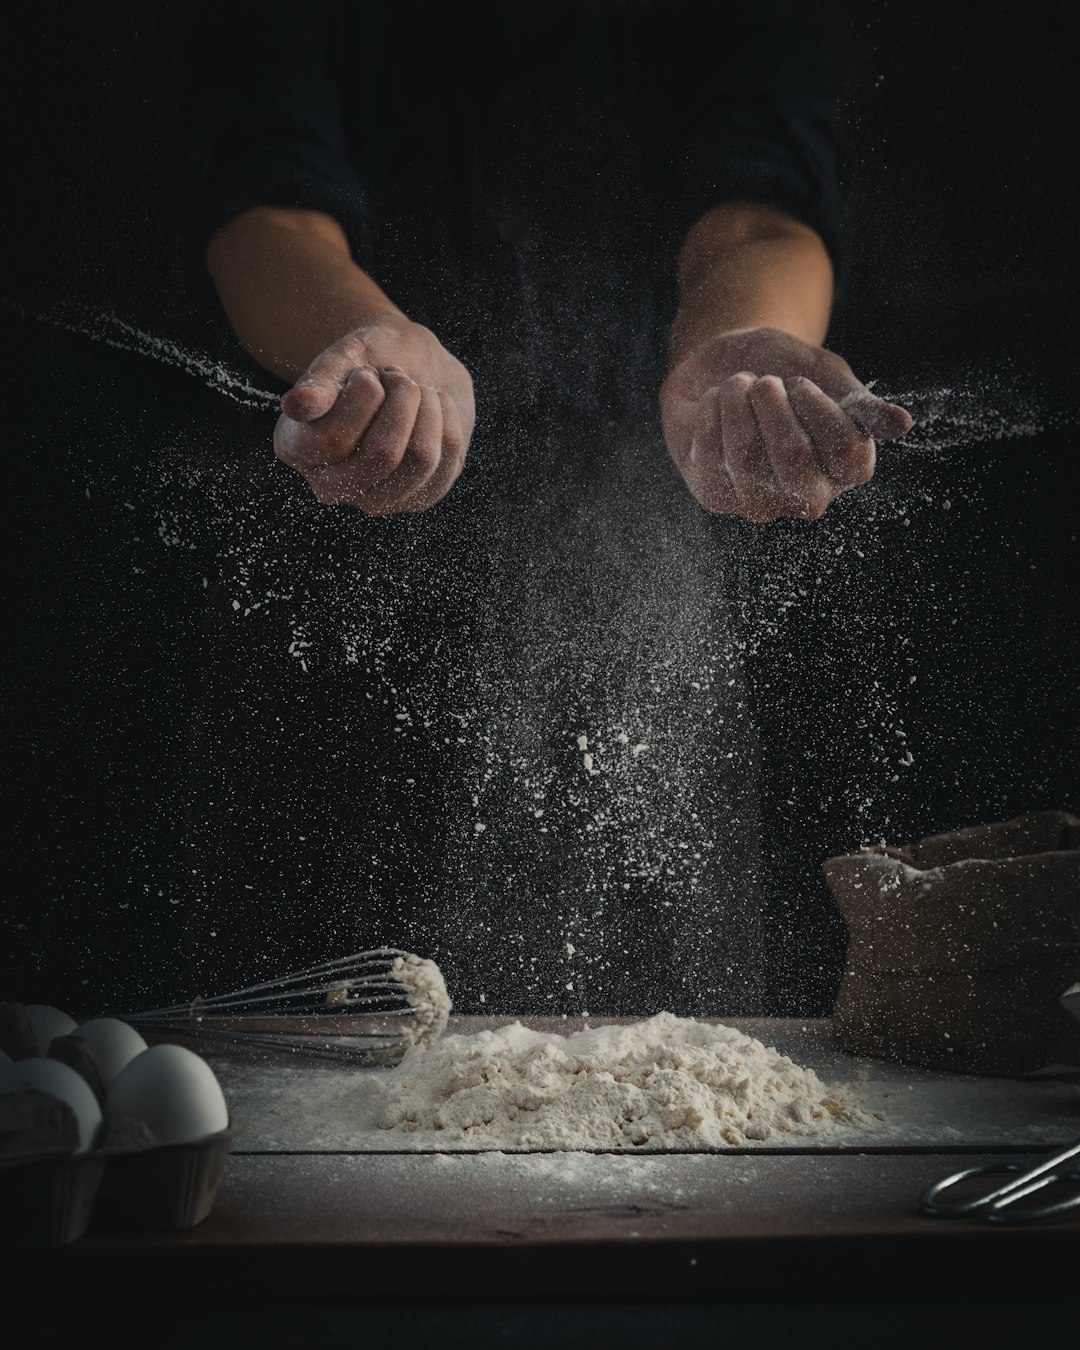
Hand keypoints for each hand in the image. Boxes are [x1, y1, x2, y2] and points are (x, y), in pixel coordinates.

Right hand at [274, 315, 475, 514]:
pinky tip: (433, 407)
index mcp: (297, 449)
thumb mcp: (343, 358)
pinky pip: (448, 459)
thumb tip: (298, 406)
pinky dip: (447, 419)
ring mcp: (376, 500)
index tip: (368, 373)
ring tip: (416, 391)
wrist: (410, 366)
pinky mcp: (418, 498)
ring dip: (427, 408)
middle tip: (398, 376)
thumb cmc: (369, 359)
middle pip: (383, 455)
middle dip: (402, 399)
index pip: (334, 440)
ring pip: (421, 459)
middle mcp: (330, 486)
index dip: (363, 396)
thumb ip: (320, 381)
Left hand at [659, 327, 912, 521]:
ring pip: (746, 453)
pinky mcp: (716, 497)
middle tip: (765, 382)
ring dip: (737, 402)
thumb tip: (902, 425)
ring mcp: (760, 502)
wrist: (721, 364)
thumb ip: (859, 402)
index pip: (847, 451)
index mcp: (846, 468)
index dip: (819, 408)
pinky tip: (715, 403)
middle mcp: (807, 496)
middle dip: (773, 403)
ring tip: (738, 385)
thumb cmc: (781, 368)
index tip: (798, 381)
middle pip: (794, 454)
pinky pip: (710, 453)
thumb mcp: (823, 372)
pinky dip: (711, 413)